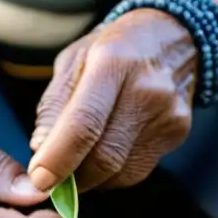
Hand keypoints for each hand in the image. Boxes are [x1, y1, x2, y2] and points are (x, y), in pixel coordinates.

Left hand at [28, 8, 197, 192]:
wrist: (175, 36)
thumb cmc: (114, 47)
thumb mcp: (74, 59)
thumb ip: (55, 106)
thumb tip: (41, 151)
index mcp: (114, 62)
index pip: (84, 124)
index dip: (58, 159)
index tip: (38, 180)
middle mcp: (146, 90)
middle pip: (105, 157)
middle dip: (71, 177)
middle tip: (51, 177)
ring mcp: (168, 115)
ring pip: (121, 173)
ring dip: (91, 179)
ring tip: (78, 161)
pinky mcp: (178, 134)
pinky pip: (137, 171)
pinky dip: (113, 174)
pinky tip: (105, 153)